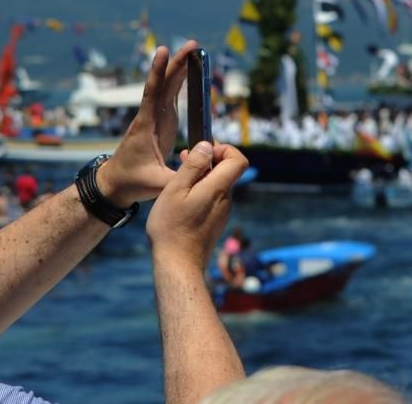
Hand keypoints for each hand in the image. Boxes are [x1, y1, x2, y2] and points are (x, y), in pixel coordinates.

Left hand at [96, 41, 195, 207]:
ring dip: (180, 68)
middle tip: (192, 44)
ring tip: (194, 50)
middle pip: (164, 83)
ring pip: (168, 87)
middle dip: (177, 62)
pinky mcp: (161, 122)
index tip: (162, 50)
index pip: (152, 93)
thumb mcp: (156, 184)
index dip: (157, 72)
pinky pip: (171, 96)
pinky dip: (180, 82)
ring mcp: (156, 118)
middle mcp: (150, 116)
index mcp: (146, 126)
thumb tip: (201, 172)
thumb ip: (178, 178)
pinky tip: (189, 70)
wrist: (116, 182)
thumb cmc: (132, 182)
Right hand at [146, 141, 248, 271]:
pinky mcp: (216, 222)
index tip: (203, 151)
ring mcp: (222, 212)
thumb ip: (194, 165)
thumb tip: (207, 146)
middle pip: (227, 170)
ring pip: (218, 184)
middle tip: (184, 159)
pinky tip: (182, 199)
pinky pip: (213, 198)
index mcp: (219, 188)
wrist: (178, 264)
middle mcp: (226, 199)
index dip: (224, 149)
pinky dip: (201, 191)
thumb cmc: (171, 227)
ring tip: (179, 180)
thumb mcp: (176, 189)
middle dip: (208, 160)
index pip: (239, 159)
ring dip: (202, 176)